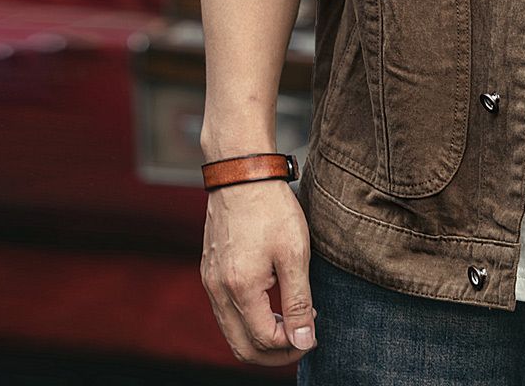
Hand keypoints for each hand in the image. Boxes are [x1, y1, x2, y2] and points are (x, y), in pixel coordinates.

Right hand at [200, 179, 317, 364]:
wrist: (242, 173)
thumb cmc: (271, 208)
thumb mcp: (294, 253)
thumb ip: (298, 301)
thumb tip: (304, 341)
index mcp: (240, 289)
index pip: (264, 341)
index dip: (293, 344)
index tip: (314, 330)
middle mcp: (217, 292)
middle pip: (241, 347)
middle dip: (274, 352)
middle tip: (302, 338)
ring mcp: (210, 282)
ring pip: (231, 331)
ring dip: (260, 337)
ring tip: (291, 320)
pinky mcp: (210, 271)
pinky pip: (225, 312)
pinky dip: (248, 319)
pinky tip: (271, 301)